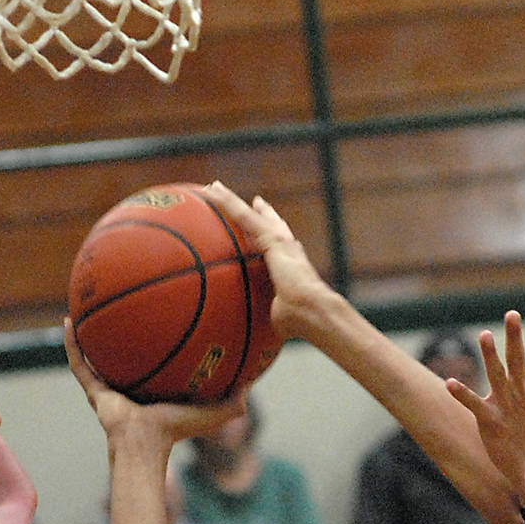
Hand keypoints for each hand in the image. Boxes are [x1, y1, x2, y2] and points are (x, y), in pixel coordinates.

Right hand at [64, 321, 245, 447]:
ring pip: (96, 356)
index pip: (153, 364)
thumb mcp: (210, 413)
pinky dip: (72, 344)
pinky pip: (79, 363)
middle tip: (121, 306)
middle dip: (121, 334)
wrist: (145, 445)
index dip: (153, 345)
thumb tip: (253, 387)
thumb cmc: (176, 432)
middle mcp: (128, 388)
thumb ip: (232, 402)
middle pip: (123, 356)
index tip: (156, 320)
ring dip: (90, 334)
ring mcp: (108, 389)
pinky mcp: (93, 390)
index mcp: (153, 391)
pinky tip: (68, 321)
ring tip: (86, 306)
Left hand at [201, 182, 329, 339]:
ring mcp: (278, 241)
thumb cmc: (299, 322)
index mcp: (291, 265)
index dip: (275, 235)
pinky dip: (226, 203)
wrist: (313, 311)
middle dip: (260, 212)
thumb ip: (268, 317)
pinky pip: (242, 215)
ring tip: (213, 188)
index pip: (281, 246)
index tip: (270, 229)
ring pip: (248, 215)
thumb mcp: (279, 317)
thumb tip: (254, 336)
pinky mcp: (269, 238)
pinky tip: (211, 192)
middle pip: (269, 224)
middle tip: (253, 201)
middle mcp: (287, 248)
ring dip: (230, 201)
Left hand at [444, 303, 524, 507]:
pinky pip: (474, 404)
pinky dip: (463, 394)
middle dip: (515, 336)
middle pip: (518, 358)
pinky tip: (450, 382)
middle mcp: (523, 390)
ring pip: (496, 375)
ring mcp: (506, 405)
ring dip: (490, 356)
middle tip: (512, 314)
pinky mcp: (490, 420)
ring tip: (484, 335)